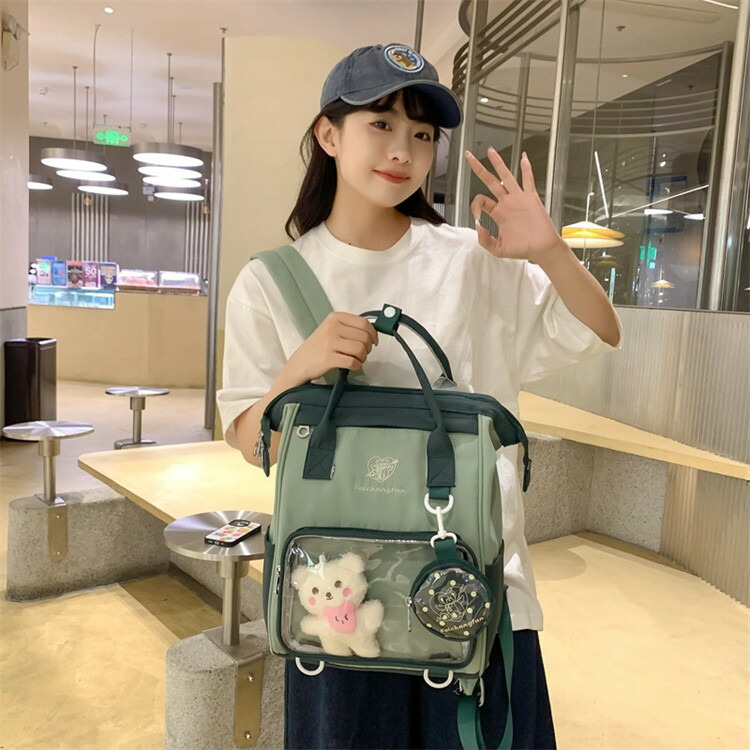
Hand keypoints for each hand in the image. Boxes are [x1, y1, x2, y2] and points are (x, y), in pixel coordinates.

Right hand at [286, 311, 378, 382]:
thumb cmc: (318, 348)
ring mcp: (329, 343)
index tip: (373, 341)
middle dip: (368, 348)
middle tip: (363, 353)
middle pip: (364, 337)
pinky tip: (352, 366)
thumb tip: (372, 331)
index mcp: (335, 318)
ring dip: (363, 358)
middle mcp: (332, 328)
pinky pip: (353, 362)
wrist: (300, 364)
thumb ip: (349, 327)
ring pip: (360, 349)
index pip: (364, 323)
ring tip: (357, 359)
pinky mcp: (329, 358)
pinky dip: (357, 366)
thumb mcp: (331, 329)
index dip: (373, 334)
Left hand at [465, 148, 565, 263]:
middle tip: (469, 156)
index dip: (475, 205)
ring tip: (490, 151)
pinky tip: (524, 158)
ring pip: (506, 176)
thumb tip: (478, 226)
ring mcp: (518, 198)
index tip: (476, 216)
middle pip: (490, 181)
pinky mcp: (530, 198)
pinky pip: (528, 180)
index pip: (481, 200)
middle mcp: (507, 203)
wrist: (541, 248)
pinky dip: (527, 169)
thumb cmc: (522, 249)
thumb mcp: (498, 249)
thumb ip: (485, 240)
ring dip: (498, 163)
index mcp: (498, 213)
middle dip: (479, 169)